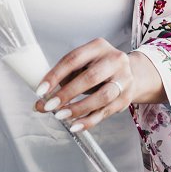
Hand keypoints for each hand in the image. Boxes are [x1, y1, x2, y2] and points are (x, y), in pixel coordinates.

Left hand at [34, 39, 164, 132]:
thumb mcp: (83, 64)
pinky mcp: (126, 98)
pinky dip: (88, 121)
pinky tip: (75, 125)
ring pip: (102, 97)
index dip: (55, 75)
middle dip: (67, 93)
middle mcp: (114, 60)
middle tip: (49, 105)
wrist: (129, 73)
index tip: (41, 90)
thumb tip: (41, 101)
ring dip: (78, 108)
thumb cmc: (98, 68)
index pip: (73, 59)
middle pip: (90, 77)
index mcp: (98, 46)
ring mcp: (124, 79)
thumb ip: (63, 78)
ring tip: (61, 116)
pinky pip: (106, 112)